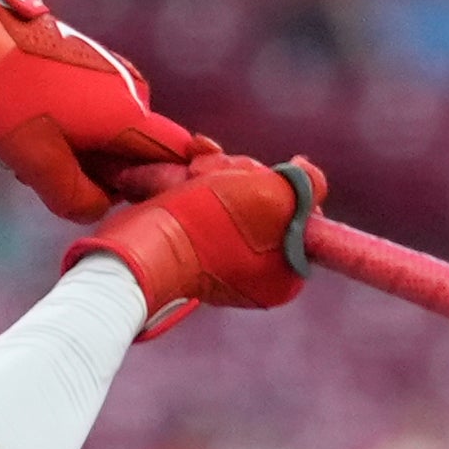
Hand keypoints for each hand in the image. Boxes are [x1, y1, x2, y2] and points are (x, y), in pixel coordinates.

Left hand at [0, 0, 200, 221]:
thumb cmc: (10, 94)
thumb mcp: (35, 160)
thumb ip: (73, 198)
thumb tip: (98, 208)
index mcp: (128, 116)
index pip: (175, 158)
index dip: (157, 185)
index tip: (113, 192)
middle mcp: (134, 92)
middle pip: (135, 153)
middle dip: (97, 173)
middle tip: (46, 173)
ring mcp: (116, 74)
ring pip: (110, 134)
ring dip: (77, 152)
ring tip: (30, 147)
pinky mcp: (96, 65)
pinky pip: (96, 112)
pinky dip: (71, 128)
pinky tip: (34, 125)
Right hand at [65, 149, 322, 334]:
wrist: (140, 246)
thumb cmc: (208, 225)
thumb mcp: (275, 196)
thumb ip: (309, 185)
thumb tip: (307, 173)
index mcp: (285, 276)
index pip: (297, 209)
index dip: (278, 184)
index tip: (259, 179)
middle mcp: (256, 271)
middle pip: (264, 198)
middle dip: (237, 176)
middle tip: (214, 179)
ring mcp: (221, 257)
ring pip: (230, 192)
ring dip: (210, 173)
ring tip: (188, 176)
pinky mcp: (188, 242)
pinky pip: (202, 199)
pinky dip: (190, 181)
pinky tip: (179, 172)